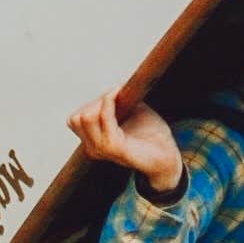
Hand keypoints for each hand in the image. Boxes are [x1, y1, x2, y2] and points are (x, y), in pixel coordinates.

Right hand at [70, 85, 184, 199]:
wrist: (168, 156)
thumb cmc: (151, 135)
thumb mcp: (130, 113)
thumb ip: (117, 101)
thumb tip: (113, 86)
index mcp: (93, 143)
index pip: (74, 120)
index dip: (91, 105)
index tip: (112, 98)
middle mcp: (93, 149)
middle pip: (77, 118)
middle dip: (95, 103)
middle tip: (116, 98)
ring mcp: (102, 149)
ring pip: (86, 117)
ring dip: (102, 101)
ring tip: (118, 97)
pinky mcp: (115, 147)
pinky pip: (104, 118)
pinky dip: (109, 101)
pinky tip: (118, 94)